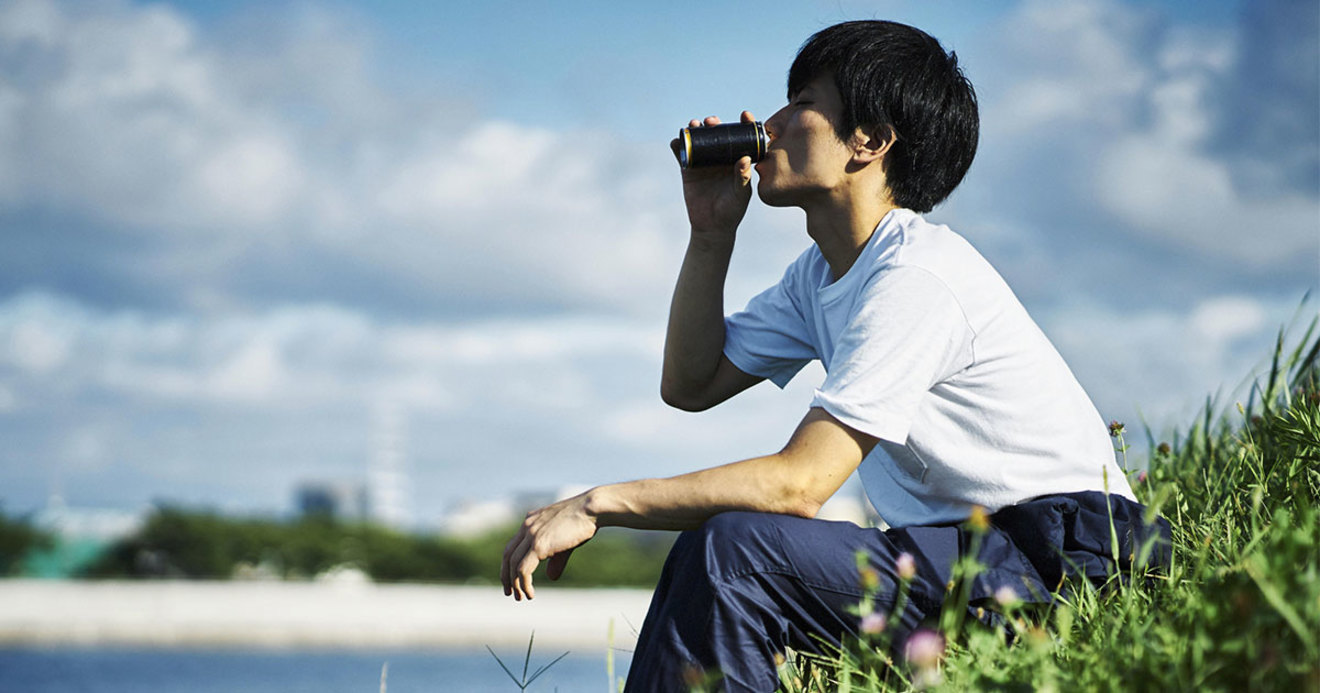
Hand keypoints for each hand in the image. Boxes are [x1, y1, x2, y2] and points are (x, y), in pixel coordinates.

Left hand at [501, 492, 597, 599]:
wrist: (591, 509)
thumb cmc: (583, 522)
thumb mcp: (565, 542)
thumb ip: (555, 559)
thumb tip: (551, 577)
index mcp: (531, 521)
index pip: (513, 545)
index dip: (509, 564)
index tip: (512, 578)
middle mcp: (527, 527)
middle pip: (507, 555)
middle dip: (506, 576)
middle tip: (509, 592)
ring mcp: (531, 535)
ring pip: (513, 564)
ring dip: (515, 584)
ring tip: (522, 597)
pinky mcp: (539, 545)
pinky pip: (523, 569)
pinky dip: (524, 584)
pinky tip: (530, 594)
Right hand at [669, 111, 756, 237]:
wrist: (711, 227)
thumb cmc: (732, 210)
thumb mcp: (741, 194)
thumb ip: (743, 177)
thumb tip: (745, 158)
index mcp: (737, 159)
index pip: (742, 137)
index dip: (744, 124)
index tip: (744, 115)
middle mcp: (721, 157)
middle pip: (717, 134)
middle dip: (714, 124)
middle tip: (711, 121)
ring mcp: (704, 161)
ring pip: (698, 139)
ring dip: (694, 129)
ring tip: (693, 125)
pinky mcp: (688, 169)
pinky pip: (681, 153)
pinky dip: (677, 145)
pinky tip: (676, 141)